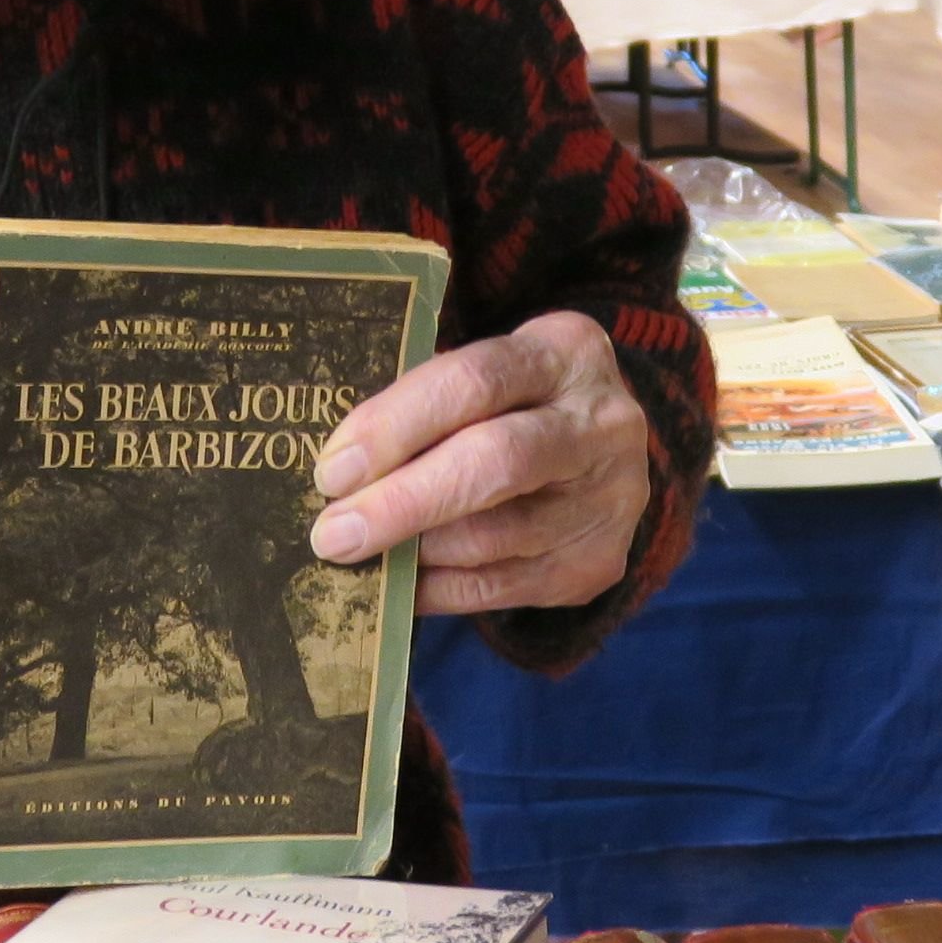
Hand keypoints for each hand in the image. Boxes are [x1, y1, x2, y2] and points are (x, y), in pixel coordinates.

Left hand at [308, 311, 648, 616]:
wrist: (606, 452)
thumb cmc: (519, 403)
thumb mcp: (491, 373)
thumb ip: (428, 403)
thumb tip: (339, 468)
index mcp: (565, 354)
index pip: (474, 381)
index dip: (396, 425)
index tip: (333, 469)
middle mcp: (601, 424)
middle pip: (495, 462)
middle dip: (401, 502)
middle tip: (333, 533)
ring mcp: (608, 499)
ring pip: (493, 538)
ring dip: (413, 551)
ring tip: (360, 553)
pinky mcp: (597, 562)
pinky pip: (500, 588)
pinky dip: (437, 589)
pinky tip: (399, 583)